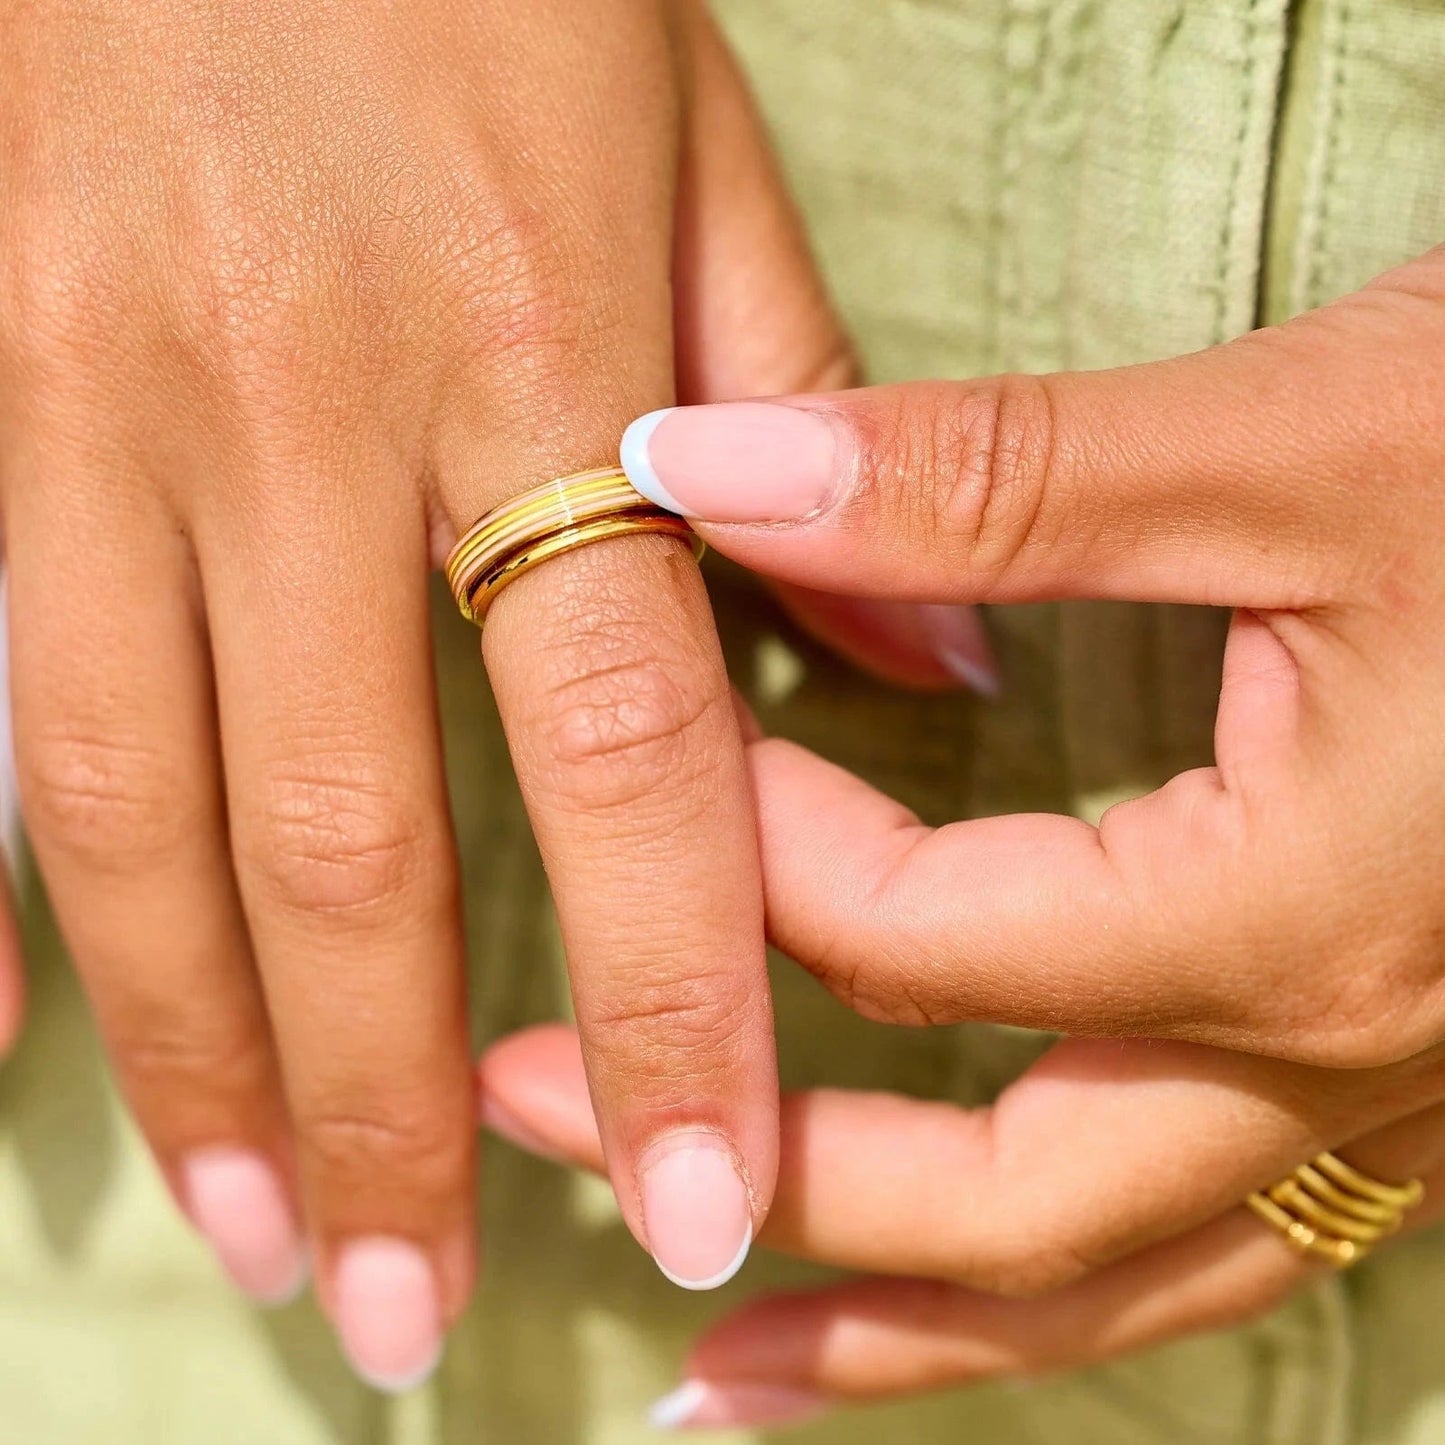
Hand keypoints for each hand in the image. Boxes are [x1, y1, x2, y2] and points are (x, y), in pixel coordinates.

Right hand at [0, 0, 839, 1385]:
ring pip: (134, 800)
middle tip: (407, 1304)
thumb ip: (810, 410)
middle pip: (350, 835)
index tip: (695, 1197)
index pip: (623, 752)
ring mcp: (91, 401)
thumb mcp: (690, 142)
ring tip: (265, 1234)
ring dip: (201, 1052)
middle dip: (388, 1103)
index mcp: (531, 356)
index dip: (669, 998)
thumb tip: (927, 663)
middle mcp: (299, 411)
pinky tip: (4, 1053)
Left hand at [481, 247, 1444, 1418]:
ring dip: (893, 1324)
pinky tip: (950, 1291)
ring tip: (716, 1375)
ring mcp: (1390, 1101)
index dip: (747, 850)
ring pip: (1105, 1282)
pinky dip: (1046, 1285)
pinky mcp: (1399, 1076)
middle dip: (750, 1166)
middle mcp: (1346, 1059)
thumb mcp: (1284, 447)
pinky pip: (1196, 1241)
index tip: (650, 753)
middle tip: (538, 1122)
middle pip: (990, 1195)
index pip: (922, 940)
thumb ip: (978, 478)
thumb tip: (690, 473)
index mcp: (1295, 915)